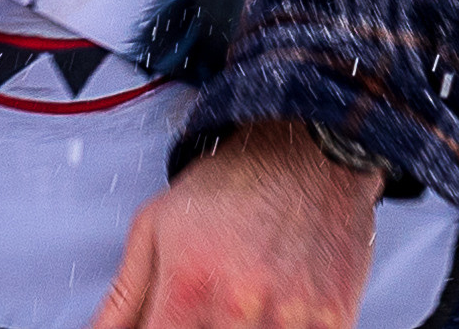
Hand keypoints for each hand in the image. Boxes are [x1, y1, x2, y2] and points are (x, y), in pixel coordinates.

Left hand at [92, 122, 377, 328]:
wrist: (304, 147)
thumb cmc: (230, 183)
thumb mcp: (158, 224)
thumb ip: (126, 293)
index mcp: (188, 284)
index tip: (167, 324)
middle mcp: (239, 306)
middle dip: (200, 327)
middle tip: (206, 305)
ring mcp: (291, 318)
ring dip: (242, 328)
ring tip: (240, 302)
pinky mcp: (333, 320)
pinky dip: (282, 328)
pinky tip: (275, 308)